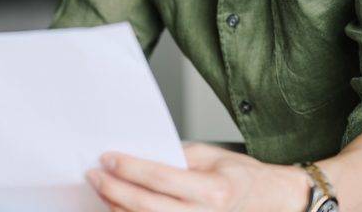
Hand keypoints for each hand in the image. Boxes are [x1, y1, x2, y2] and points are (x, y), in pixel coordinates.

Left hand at [86, 143, 310, 211]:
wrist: (267, 201)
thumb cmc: (239, 176)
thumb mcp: (210, 156)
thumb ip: (176, 157)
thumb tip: (137, 155)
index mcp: (215, 191)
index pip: (162, 179)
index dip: (131, 168)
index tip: (108, 157)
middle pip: (148, 207)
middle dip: (115, 190)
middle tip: (94, 174)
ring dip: (117, 208)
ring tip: (101, 189)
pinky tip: (118, 207)